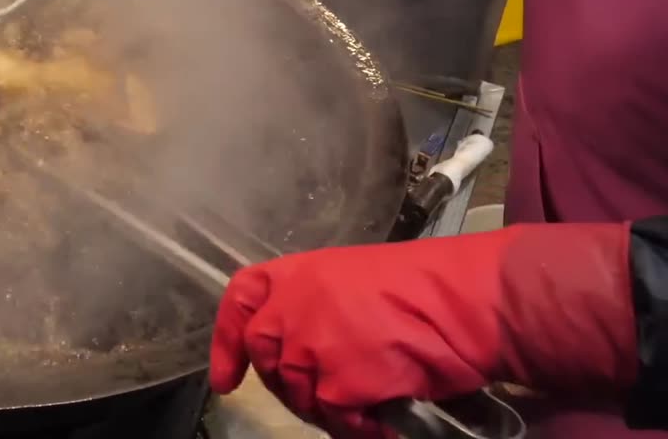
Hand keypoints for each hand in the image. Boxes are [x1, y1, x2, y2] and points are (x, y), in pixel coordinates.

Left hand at [210, 223, 636, 438]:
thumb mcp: (356, 278)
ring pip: (300, 394)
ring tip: (368, 401)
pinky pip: (337, 419)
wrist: (470, 302)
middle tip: (325, 394)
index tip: (227, 376)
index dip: (226, 340)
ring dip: (329, 407)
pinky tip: (382, 417)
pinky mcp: (339, 382)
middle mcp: (294, 306)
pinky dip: (359, 426)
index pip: (240, 299)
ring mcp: (312, 345)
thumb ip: (318, 303)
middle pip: (266, 357)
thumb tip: (307, 340)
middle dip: (288, 383)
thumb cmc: (429, 287)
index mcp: (298, 273)